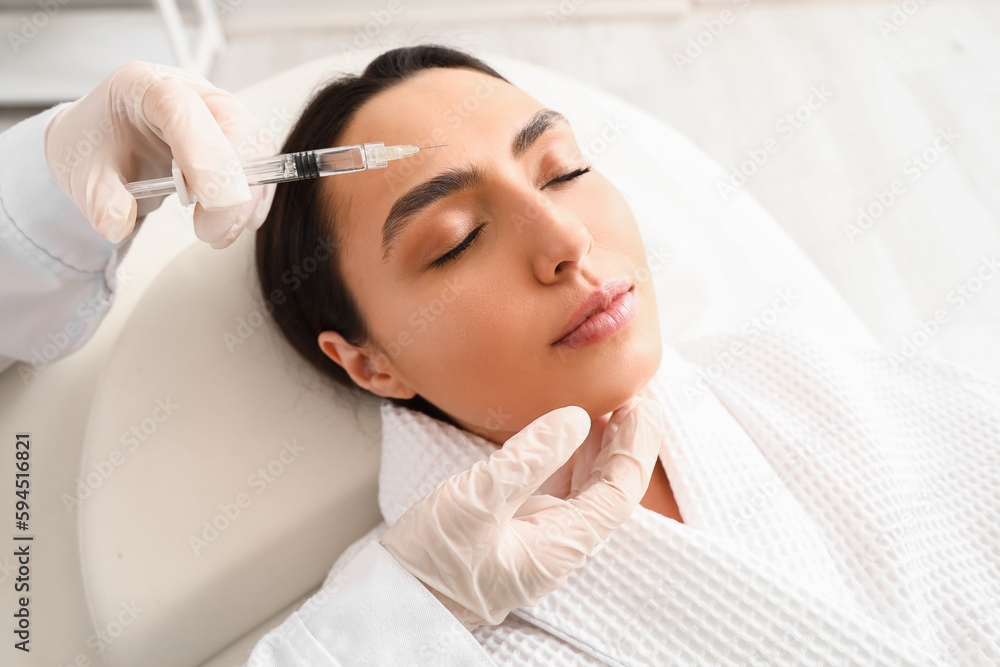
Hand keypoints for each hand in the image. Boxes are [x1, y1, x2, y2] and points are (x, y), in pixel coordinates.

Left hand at [43, 61, 275, 248]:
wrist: (103, 141)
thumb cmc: (97, 146)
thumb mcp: (83, 175)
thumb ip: (100, 200)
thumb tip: (118, 225)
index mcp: (144, 86)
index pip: (183, 108)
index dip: (202, 153)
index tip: (205, 201)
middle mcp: (189, 91)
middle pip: (234, 124)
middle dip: (231, 184)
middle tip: (210, 231)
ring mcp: (217, 112)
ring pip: (255, 146)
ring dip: (246, 197)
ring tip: (216, 234)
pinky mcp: (235, 137)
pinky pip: (261, 164)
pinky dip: (253, 199)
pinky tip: (231, 223)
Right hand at [379, 397, 663, 628]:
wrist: (395, 602)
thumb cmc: (431, 561)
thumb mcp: (477, 500)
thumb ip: (529, 458)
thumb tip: (575, 418)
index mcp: (562, 545)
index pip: (620, 489)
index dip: (636, 445)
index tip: (641, 403)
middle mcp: (560, 544)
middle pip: (610, 487)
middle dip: (624, 441)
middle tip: (629, 394)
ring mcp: (542, 538)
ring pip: (587, 488)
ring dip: (599, 447)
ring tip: (604, 405)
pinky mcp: (520, 531)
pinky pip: (560, 490)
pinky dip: (570, 458)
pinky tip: (567, 434)